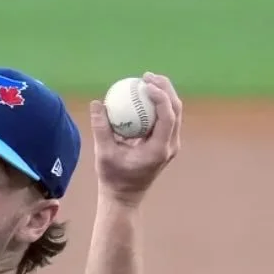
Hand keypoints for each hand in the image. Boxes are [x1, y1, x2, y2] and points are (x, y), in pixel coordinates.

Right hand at [90, 72, 182, 206]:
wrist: (124, 197)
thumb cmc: (113, 179)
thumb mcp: (104, 154)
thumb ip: (101, 128)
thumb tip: (97, 103)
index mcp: (159, 150)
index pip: (168, 116)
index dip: (160, 95)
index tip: (144, 83)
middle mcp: (170, 146)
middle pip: (176, 109)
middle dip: (164, 87)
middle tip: (146, 76)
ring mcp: (171, 145)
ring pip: (175, 112)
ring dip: (164, 93)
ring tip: (146, 82)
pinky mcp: (166, 144)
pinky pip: (167, 118)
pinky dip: (158, 105)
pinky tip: (144, 96)